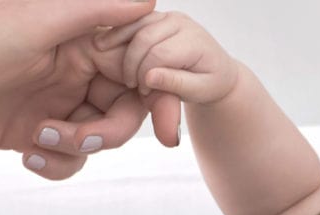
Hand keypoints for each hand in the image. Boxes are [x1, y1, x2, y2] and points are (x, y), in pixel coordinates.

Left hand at [0, 0, 180, 178]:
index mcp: (77, 39)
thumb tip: (149, 0)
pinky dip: (58, 164)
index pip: (136, 65)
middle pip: (125, 108)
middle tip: (82, 137)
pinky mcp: (37, 135)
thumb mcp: (36, 23)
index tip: (165, 121)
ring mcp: (55, 103)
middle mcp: (71, 70)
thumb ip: (95, 12)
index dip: (154, 92)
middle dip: (110, 130)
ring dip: (78, 148)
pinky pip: (72, 158)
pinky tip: (27, 156)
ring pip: (100, 137)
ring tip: (40, 141)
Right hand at [95, 11, 239, 104]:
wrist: (216, 70)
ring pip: (134, 26)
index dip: (146, 75)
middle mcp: (180, 22)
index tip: (143, 93)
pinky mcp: (155, 17)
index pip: (160, 54)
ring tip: (117, 72)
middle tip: (131, 86)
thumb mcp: (199, 91)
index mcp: (194, 41)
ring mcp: (167, 17)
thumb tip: (149, 77)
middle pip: (144, 38)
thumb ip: (176, 84)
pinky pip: (131, 22)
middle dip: (132, 64)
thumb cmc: (209, 83)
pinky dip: (116, 34)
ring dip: (119, 47)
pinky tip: (103, 48)